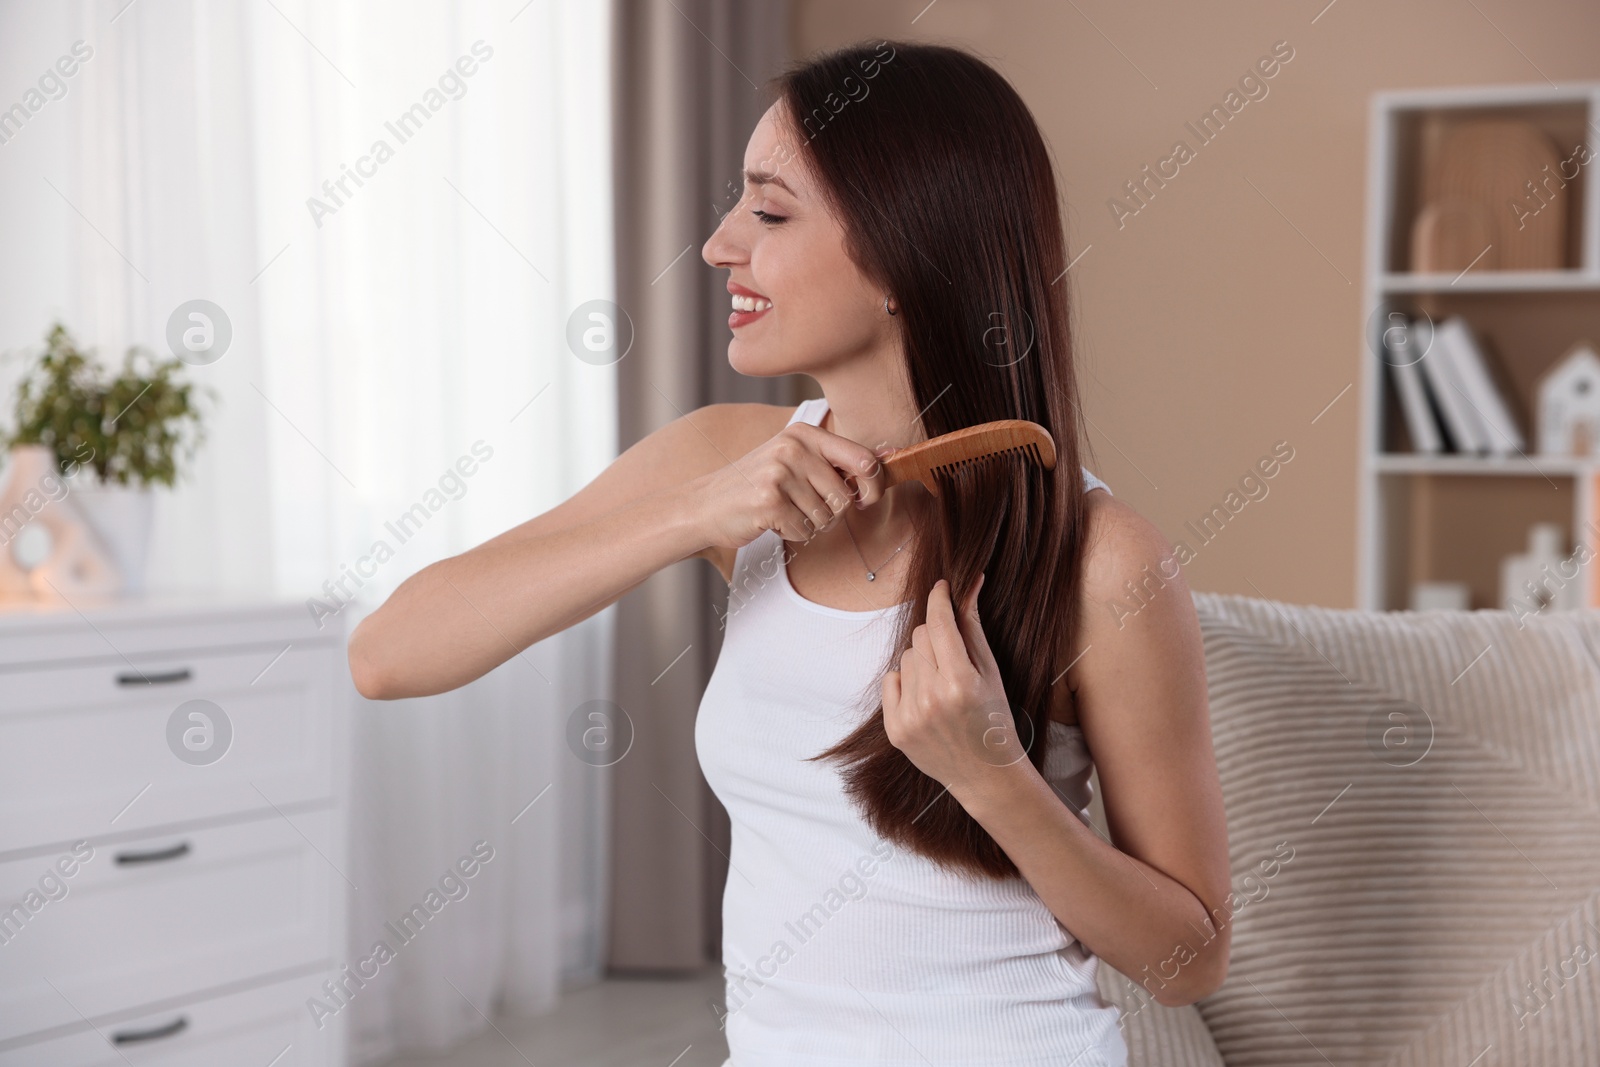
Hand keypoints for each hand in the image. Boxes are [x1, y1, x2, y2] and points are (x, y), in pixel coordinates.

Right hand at [694, 421, 888, 550]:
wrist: (705, 505)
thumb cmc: (757, 485)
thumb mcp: (795, 460)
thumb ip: (837, 460)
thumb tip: (892, 455)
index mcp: (805, 433)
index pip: (863, 459)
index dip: (873, 485)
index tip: (865, 498)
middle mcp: (792, 448)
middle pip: (845, 496)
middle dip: (832, 512)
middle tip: (806, 507)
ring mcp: (779, 473)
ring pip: (826, 517)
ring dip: (810, 524)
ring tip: (785, 511)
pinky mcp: (768, 501)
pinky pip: (805, 530)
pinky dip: (793, 534)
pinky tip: (772, 521)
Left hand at [881, 573, 1031, 798]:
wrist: (986, 774)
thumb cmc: (994, 718)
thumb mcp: (991, 672)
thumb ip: (973, 627)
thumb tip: (970, 583)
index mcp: (961, 682)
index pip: (939, 623)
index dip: (939, 599)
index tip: (942, 587)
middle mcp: (932, 699)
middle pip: (920, 637)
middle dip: (935, 638)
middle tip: (953, 659)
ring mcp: (911, 716)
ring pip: (905, 658)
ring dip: (922, 663)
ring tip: (943, 687)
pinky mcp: (895, 730)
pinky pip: (891, 680)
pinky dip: (906, 683)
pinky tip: (926, 700)